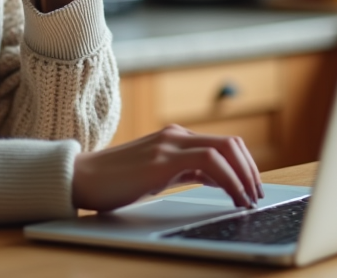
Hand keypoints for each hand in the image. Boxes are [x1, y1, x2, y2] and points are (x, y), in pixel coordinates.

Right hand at [72, 125, 263, 212]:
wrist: (80, 178)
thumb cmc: (114, 181)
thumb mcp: (157, 174)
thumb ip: (185, 170)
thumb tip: (215, 178)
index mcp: (174, 138)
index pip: (222, 144)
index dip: (244, 166)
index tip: (251, 188)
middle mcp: (175, 136)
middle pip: (230, 144)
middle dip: (251, 171)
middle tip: (256, 195)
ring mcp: (169, 145)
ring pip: (225, 150)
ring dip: (245, 177)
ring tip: (249, 200)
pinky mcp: (163, 161)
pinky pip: (210, 163)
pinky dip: (231, 180)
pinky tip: (234, 198)